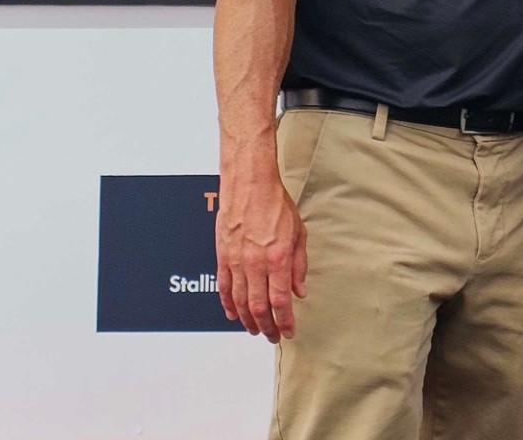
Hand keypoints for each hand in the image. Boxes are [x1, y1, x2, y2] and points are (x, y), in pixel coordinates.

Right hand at [216, 155, 307, 342]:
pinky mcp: (223, 257)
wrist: (249, 185)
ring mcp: (237, 262)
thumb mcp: (299, 233)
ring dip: (248, 320)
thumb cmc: (275, 204)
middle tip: (272, 336)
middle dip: (267, 327)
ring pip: (240, 302)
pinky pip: (224, 288)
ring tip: (255, 329)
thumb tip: (300, 290)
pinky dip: (228, 304)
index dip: (284, 321)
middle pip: (259, 308)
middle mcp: (256, 264)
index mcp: (278, 258)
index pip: (281, 301)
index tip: (288, 331)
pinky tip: (233, 314)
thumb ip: (299, 265)